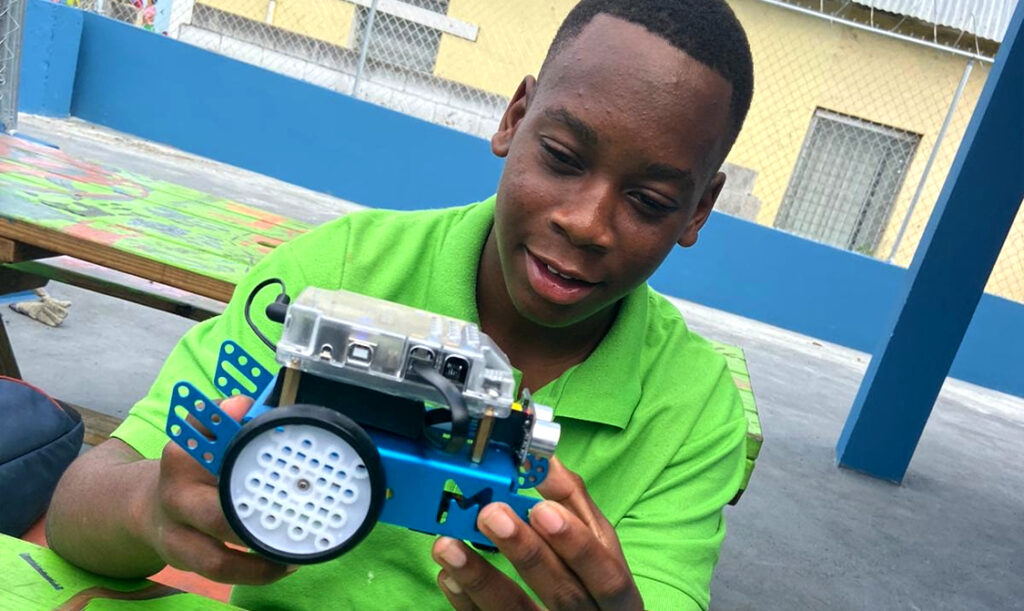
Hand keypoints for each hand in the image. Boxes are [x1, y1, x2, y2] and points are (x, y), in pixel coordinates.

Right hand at [132, 395, 293, 583]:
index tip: (273, 438)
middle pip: (216, 514)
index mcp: (182, 457)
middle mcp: (176, 496)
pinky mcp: (183, 560)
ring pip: (216, 558)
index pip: (205, 448)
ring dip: (260, 559)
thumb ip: (225, 416)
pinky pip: (221, 572)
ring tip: (294, 553)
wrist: (147, 508)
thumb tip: (248, 402)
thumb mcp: (202, 437)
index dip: (236, 445)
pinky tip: (283, 565)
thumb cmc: (194, 468)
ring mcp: (177, 534)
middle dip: (258, 520)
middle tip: (299, 514)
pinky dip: (256, 573)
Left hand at [431, 457, 643, 609]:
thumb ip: (574, 503)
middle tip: (491, 514)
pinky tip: (448, 575)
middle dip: (526, 552)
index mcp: (619, 600)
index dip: (576, 544)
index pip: (607, 576)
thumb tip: (544, 459)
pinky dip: (465, 602)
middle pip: (562, 595)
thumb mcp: (597, 543)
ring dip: (480, 578)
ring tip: (449, 544)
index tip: (542, 509)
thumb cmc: (592, 580)